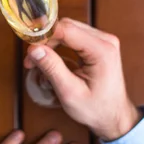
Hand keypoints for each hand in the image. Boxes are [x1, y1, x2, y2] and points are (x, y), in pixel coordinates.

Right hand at [25, 19, 141, 140]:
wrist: (114, 116)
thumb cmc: (96, 109)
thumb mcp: (70, 93)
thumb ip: (52, 68)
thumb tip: (34, 48)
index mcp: (102, 50)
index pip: (67, 29)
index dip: (44, 36)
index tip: (29, 49)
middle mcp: (105, 40)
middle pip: (67, 26)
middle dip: (46, 40)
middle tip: (31, 59)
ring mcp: (104, 40)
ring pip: (68, 28)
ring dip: (51, 41)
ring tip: (38, 60)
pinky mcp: (99, 43)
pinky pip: (74, 34)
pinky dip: (59, 43)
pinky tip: (50, 56)